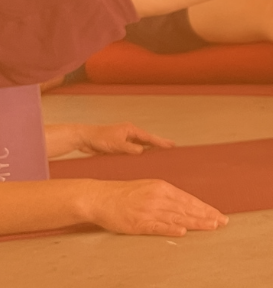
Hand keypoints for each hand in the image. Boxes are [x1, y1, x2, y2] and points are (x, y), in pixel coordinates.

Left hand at [45, 121, 175, 158]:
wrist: (84, 138)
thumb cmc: (98, 138)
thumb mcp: (115, 145)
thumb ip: (129, 148)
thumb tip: (142, 151)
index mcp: (130, 130)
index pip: (149, 137)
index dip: (160, 142)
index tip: (172, 146)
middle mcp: (130, 134)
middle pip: (148, 139)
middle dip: (160, 143)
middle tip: (173, 147)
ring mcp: (125, 139)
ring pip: (142, 145)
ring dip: (151, 148)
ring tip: (162, 153)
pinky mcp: (121, 146)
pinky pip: (135, 150)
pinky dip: (142, 153)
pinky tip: (145, 158)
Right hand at [81, 179, 227, 236]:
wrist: (100, 197)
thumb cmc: (124, 194)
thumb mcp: (148, 188)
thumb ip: (166, 196)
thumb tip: (185, 206)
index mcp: (162, 188)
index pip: (189, 199)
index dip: (205, 208)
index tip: (219, 215)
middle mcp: (158, 197)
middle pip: (187, 208)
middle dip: (207, 215)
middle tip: (223, 222)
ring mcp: (148, 210)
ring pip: (177, 217)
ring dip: (196, 222)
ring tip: (212, 227)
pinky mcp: (138, 222)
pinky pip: (157, 226)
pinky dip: (171, 228)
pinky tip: (183, 231)